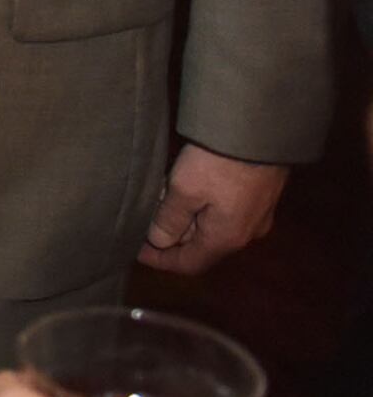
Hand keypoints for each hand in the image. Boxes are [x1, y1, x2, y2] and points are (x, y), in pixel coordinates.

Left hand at [140, 143, 284, 271]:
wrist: (262, 132)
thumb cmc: (219, 163)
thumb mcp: (184, 190)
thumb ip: (169, 220)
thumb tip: (158, 242)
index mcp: (226, 239)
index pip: (189, 264)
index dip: (160, 260)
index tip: (135, 250)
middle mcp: (246, 234)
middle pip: (200, 245)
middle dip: (170, 233)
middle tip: (144, 216)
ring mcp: (256, 216)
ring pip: (211, 226)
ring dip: (184, 217)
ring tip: (159, 196)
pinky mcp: (259, 196)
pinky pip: (223, 211)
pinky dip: (199, 205)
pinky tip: (182, 184)